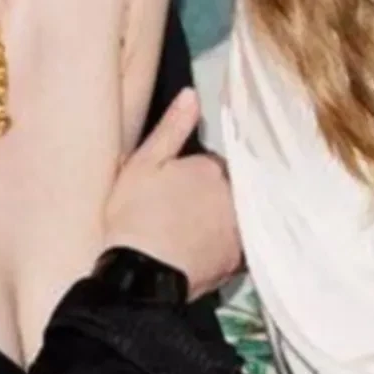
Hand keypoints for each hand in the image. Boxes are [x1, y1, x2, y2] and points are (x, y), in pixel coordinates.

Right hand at [103, 87, 241, 296]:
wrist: (140, 278)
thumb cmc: (134, 218)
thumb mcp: (142, 165)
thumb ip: (171, 128)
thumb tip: (192, 95)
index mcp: (211, 167)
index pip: (212, 163)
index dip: (193, 175)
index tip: (175, 188)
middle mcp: (234, 195)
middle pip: (229, 188)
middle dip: (212, 196)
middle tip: (181, 213)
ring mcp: (239, 229)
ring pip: (236, 215)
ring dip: (221, 220)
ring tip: (190, 234)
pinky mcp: (239, 260)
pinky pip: (238, 245)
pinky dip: (225, 246)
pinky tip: (202, 253)